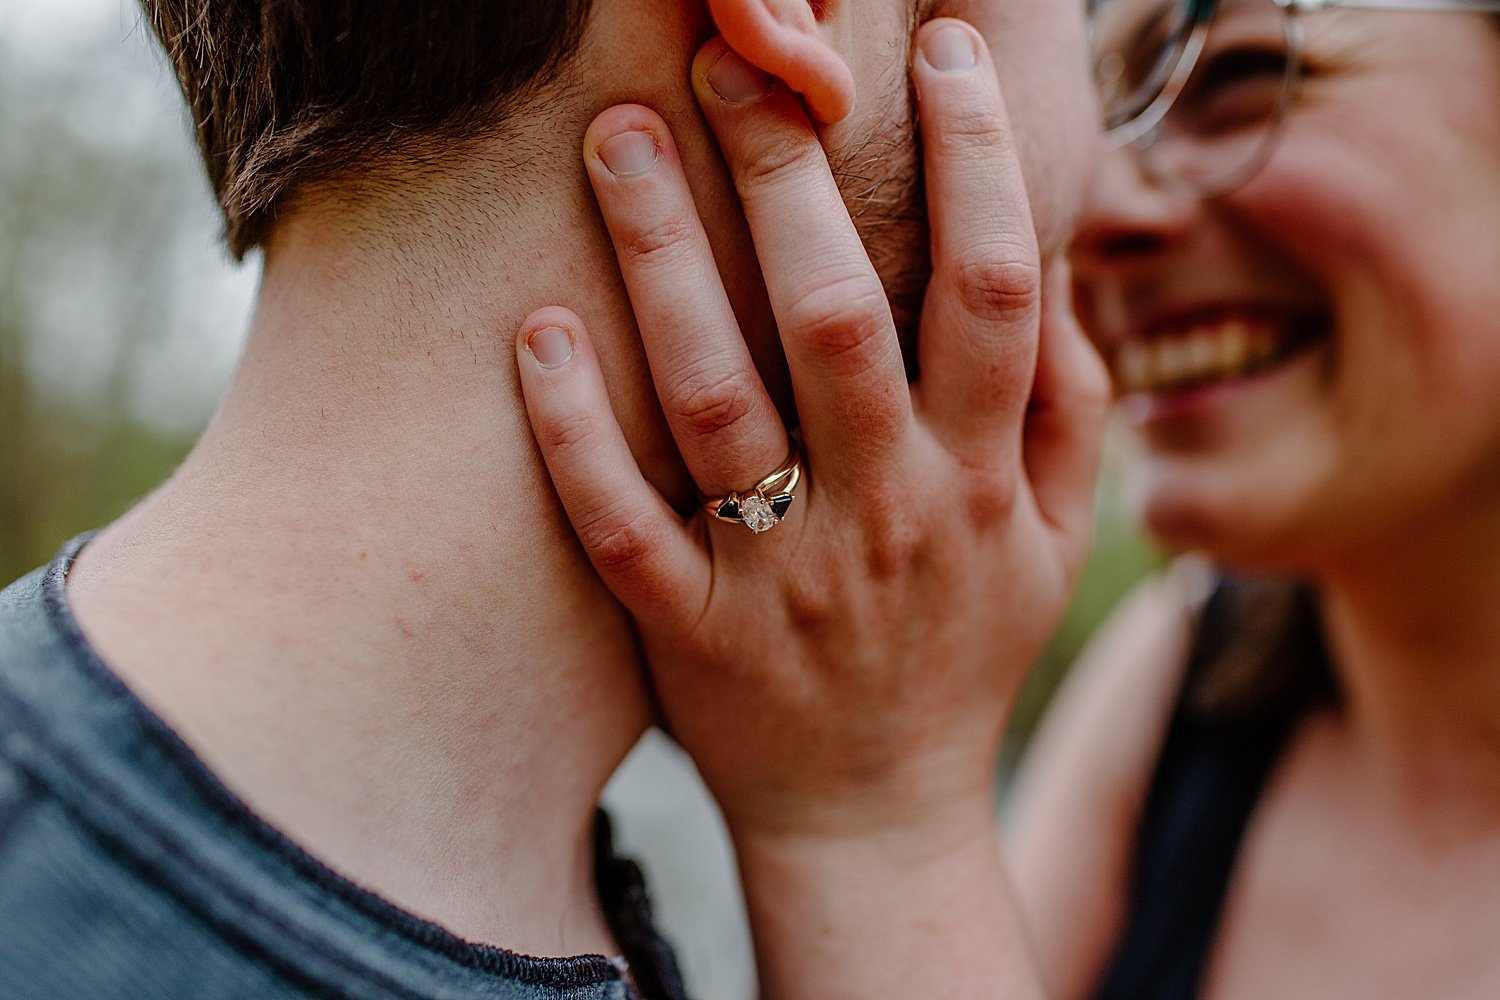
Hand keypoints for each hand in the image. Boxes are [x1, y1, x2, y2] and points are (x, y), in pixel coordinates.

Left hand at [514, 25, 1107, 846]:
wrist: (876, 818)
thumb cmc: (962, 658)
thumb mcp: (1050, 547)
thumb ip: (1068, 414)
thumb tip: (1051, 274)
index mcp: (977, 479)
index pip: (993, 290)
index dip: (979, 161)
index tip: (944, 57)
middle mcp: (883, 513)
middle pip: (838, 318)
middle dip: (789, 176)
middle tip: (732, 62)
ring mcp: (778, 575)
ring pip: (716, 398)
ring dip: (663, 263)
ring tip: (614, 140)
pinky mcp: (686, 627)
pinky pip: (619, 520)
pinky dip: (573, 428)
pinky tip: (533, 328)